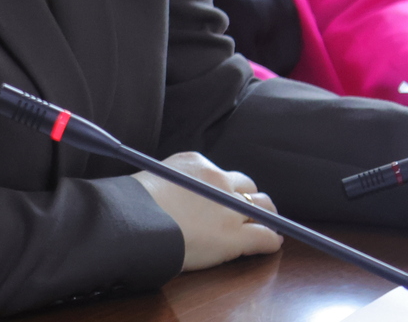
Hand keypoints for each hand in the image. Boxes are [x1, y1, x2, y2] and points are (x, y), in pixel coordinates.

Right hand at [132, 152, 281, 270]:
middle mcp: (217, 180)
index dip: (226, 189)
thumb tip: (175, 196)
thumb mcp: (155, 179)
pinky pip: (266, 236)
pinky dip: (271, 241)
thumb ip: (174, 183)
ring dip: (266, 217)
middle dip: (250, 200)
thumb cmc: (134, 206)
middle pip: (247, 187)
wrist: (134, 224)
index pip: (223, 174)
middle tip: (250, 212)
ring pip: (263, 208)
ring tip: (268, 226)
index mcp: (196, 163)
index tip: (224, 199)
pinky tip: (272, 244)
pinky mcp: (235, 236)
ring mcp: (229, 208)